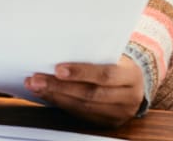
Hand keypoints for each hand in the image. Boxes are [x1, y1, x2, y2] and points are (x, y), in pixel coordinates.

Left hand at [25, 55, 144, 127]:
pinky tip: (47, 95)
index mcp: (131, 75)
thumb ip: (94, 54)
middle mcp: (128, 98)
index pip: (105, 74)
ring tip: (36, 86)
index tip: (57, 69)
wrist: (136, 85)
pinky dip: (61, 104)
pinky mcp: (107, 123)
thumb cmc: (119, 63)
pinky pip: (81, 115)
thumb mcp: (114, 55)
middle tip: (37, 79)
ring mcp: (118, 114)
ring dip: (55, 96)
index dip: (81, 72)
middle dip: (60, 87)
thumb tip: (59, 50)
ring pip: (83, 107)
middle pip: (90, 94)